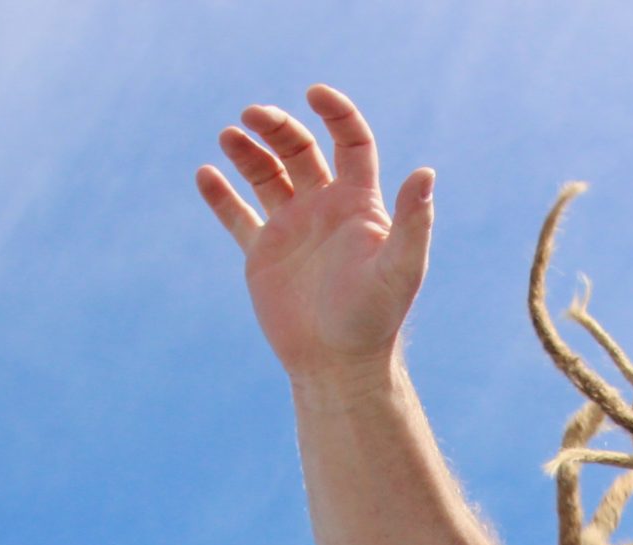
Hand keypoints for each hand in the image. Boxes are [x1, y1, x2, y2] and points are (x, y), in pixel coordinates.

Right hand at [195, 85, 436, 384]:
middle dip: (277, 127)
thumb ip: (413, 221)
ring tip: (228, 136)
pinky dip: (221, 196)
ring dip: (247, 151)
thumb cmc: (374, 319)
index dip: (336, 112)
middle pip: (300, 150)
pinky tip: (205, 175)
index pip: (351, 141)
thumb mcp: (400, 268)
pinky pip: (239, 216)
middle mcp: (325, 209)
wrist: (337, 364)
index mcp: (359, 204)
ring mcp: (292, 229)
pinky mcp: (264, 254)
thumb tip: (426, 171)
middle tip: (250, 117)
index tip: (314, 93)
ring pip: (267, 175)